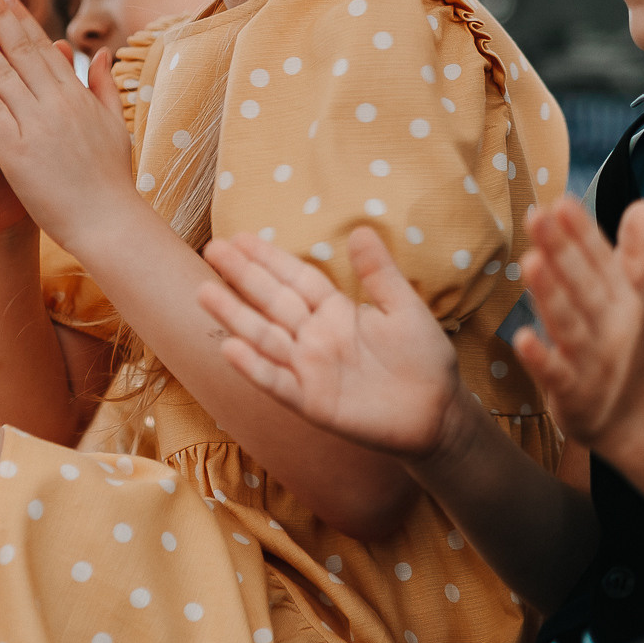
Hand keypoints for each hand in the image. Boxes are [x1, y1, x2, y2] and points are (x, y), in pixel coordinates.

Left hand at [0, 0, 136, 250]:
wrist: (108, 221)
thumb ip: (103, 85)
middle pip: (21, 50)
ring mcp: (38, 125)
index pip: (42, 47)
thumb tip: (100, 52)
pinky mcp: (19, 151)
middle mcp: (57, 104)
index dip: (20, 18)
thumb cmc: (111, 178)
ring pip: (4, 74)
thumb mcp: (114, 124)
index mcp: (76, 96)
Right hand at [197, 227, 462, 460]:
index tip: (239, 237)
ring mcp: (310, 370)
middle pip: (273, 302)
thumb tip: (361, 229)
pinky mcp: (313, 402)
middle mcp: (315, 337)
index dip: (268, 258)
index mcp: (336, 311)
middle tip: (212, 250)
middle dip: (243, 277)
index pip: (295, 277)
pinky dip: (255, 368)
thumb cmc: (423, 359)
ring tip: (205, 292)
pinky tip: (231, 348)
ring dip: (236, 317)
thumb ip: (379, 273)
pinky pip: (278, 383)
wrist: (438, 413)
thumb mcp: (404, 308)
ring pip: (266, 338)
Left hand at [513, 197, 643, 449]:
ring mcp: (594, 359)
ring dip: (551, 294)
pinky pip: (556, 373)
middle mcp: (612, 325)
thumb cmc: (624, 346)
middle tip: (539, 216)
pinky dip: (540, 357)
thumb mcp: (634, 297)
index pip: (602, 258)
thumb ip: (634, 251)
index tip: (562, 201)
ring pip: (570, 323)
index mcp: (624, 298)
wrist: (635, 416)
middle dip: (563, 250)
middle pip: (585, 284)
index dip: (582, 231)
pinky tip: (520, 338)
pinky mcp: (574, 392)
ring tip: (531, 261)